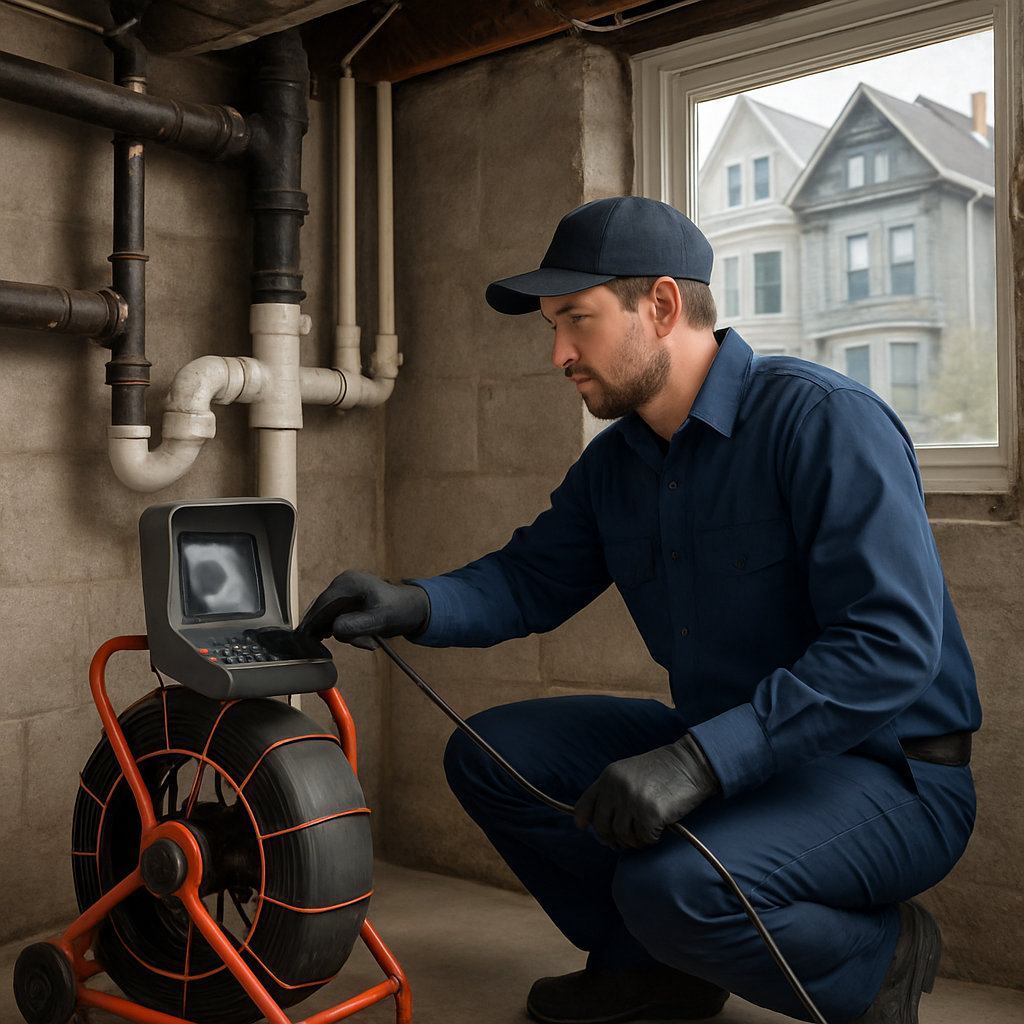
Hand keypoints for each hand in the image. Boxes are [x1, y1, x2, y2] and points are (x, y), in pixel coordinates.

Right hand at [298, 570, 429, 649]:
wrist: (412, 609)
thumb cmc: (400, 609)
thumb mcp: (380, 620)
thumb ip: (355, 625)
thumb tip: (333, 630)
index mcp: (347, 583)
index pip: (321, 604)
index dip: (312, 623)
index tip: (306, 640)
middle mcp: (342, 586)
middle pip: (323, 614)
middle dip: (337, 632)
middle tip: (362, 642)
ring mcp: (343, 596)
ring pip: (330, 621)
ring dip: (346, 635)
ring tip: (369, 640)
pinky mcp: (346, 606)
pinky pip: (337, 623)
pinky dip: (349, 634)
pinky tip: (366, 637)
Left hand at [573, 734, 719, 847]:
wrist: (690, 764)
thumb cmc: (663, 772)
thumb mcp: (629, 774)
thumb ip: (613, 794)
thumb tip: (604, 828)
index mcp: (608, 777)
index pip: (584, 804)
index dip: (583, 820)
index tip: (584, 828)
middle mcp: (616, 788)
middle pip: (601, 826)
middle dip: (611, 837)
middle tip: (626, 838)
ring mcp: (632, 801)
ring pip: (622, 836)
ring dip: (634, 839)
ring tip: (646, 830)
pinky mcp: (650, 814)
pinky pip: (644, 839)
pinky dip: (651, 839)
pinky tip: (659, 828)